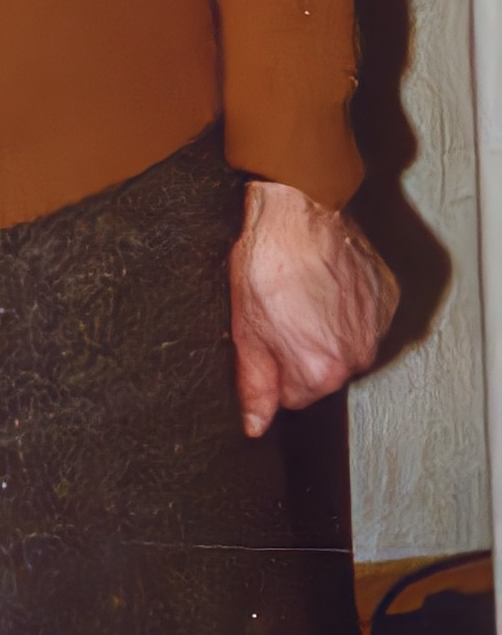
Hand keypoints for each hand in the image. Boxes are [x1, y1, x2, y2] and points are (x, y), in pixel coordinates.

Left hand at [229, 178, 398, 435]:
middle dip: (301, 352)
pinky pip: (366, 317)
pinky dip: (348, 306)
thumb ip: (254, 385)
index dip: (273, 369)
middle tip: (280, 314)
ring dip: (327, 329)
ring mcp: (378, 325)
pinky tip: (326, 284)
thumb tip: (255, 425)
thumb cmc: (267, 262)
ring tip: (303, 295)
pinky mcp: (388, 297)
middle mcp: (358, 356)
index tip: (265, 341)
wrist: (299, 209)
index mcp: (321, 371)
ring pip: (346, 345)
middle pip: (323, 373)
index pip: (294, 397)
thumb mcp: (245, 330)